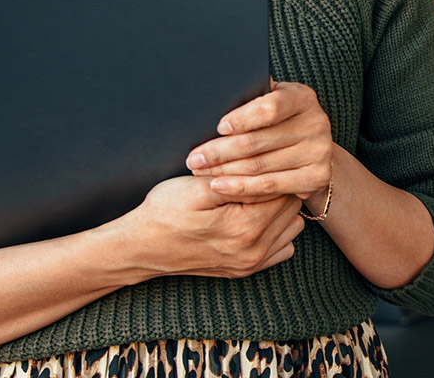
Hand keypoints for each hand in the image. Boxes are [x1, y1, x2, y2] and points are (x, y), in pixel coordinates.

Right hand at [115, 176, 303, 278]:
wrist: (141, 247)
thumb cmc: (165, 211)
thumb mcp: (197, 186)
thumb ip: (239, 180)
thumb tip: (269, 170)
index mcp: (246, 227)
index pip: (285, 190)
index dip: (273, 171)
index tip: (260, 161)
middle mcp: (254, 251)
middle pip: (292, 209)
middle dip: (278, 189)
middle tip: (256, 175)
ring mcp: (250, 264)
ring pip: (292, 228)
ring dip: (280, 210)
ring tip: (254, 196)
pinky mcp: (244, 271)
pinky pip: (282, 248)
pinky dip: (276, 232)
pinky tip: (254, 217)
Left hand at [187, 80, 334, 204]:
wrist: (314, 151)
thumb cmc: (281, 122)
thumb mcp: (274, 102)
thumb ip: (254, 97)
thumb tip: (220, 91)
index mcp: (302, 97)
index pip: (270, 108)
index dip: (242, 119)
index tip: (218, 127)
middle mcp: (316, 123)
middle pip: (259, 140)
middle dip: (220, 151)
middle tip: (194, 158)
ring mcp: (318, 152)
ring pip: (260, 165)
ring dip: (224, 170)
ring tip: (201, 172)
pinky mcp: (316, 177)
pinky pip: (270, 185)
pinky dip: (241, 187)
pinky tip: (220, 186)